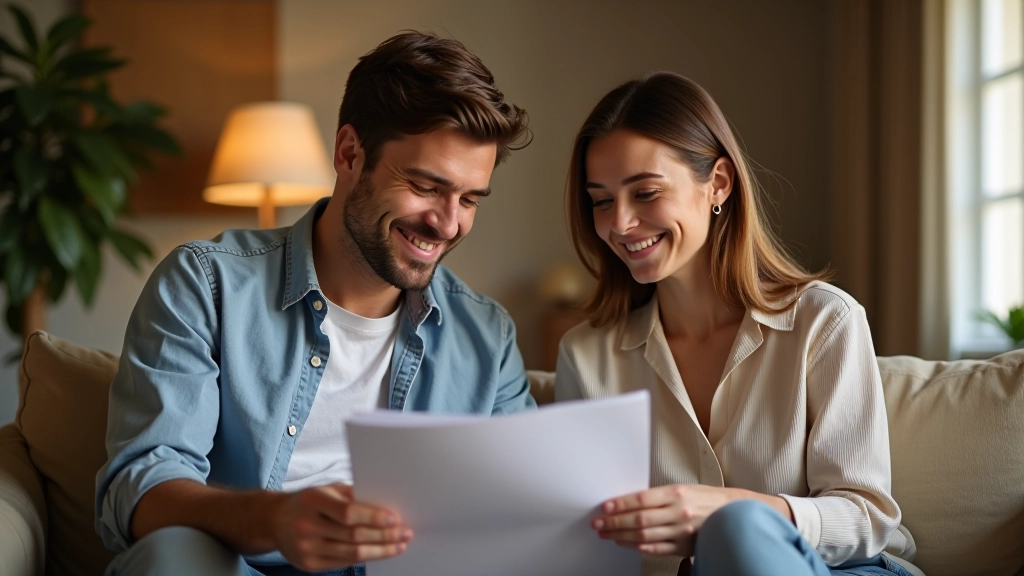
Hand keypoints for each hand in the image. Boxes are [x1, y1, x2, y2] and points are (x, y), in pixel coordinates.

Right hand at [271, 483, 412, 570]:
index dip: (374, 517)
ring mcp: (307, 548)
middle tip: (406, 533)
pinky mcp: (309, 565)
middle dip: (384, 536)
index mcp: (313, 501)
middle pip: (353, 535)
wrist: (276, 520)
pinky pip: (344, 563)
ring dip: (380, 550)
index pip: (348, 513)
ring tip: (399, 545)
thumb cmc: (310, 501)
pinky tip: (379, 552)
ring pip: (352, 553)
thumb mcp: (328, 490)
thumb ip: (353, 496)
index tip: (395, 519)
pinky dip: (366, 558)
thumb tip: (386, 507)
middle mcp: (307, 525)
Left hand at [591, 484, 735, 556]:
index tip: (605, 507)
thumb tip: (629, 501)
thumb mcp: (682, 488)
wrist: (733, 513)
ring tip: (607, 534)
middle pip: (639, 519)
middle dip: (614, 522)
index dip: (620, 504)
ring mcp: (681, 532)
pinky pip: (658, 549)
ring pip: (644, 536)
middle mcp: (678, 513)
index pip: (641, 499)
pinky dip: (641, 548)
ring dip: (622, 536)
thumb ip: (657, 496)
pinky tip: (629, 545)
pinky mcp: (685, 546)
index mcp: (676, 493)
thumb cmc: (706, 498)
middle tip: (598, 523)